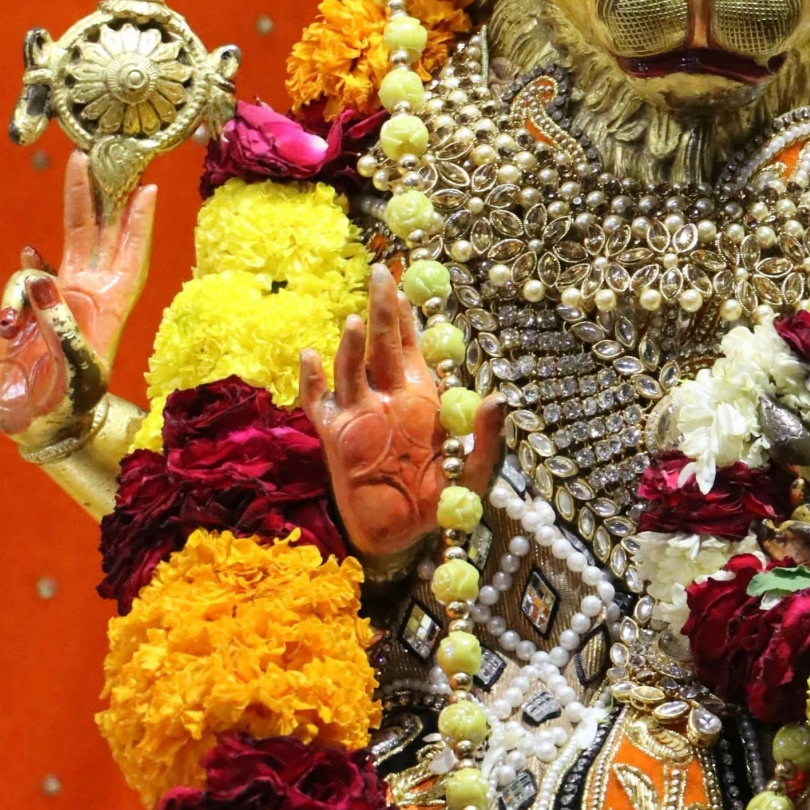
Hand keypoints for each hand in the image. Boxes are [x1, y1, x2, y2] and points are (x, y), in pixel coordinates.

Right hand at [0, 152, 155, 438]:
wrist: (36, 427)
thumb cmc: (64, 404)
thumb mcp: (72, 366)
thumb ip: (58, 322)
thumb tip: (40, 277)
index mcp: (112, 307)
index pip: (132, 256)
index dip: (140, 223)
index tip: (149, 188)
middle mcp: (91, 295)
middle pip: (100, 234)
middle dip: (102, 193)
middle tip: (100, 155)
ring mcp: (61, 300)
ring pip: (68, 242)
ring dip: (71, 207)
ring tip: (75, 170)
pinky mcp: (31, 310)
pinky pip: (31, 275)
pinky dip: (30, 264)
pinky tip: (30, 255)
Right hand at [302, 260, 510, 560]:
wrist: (404, 537)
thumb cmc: (440, 499)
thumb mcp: (473, 468)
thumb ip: (486, 435)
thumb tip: (499, 398)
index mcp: (423, 394)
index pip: (414, 341)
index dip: (411, 310)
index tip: (409, 276)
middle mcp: (389, 396)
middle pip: (381, 341)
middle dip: (381, 307)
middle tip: (381, 272)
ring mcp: (359, 414)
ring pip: (352, 369)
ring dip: (351, 346)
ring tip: (354, 322)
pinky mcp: (337, 437)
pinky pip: (318, 403)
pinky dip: (312, 380)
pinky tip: (309, 356)